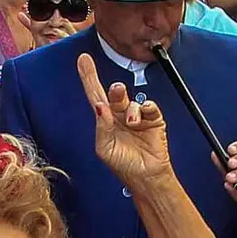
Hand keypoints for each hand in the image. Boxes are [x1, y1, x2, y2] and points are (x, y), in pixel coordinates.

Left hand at [78, 52, 172, 186]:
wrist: (145, 177)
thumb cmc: (122, 165)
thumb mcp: (105, 148)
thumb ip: (101, 127)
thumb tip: (99, 106)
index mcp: (105, 120)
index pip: (95, 94)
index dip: (89, 77)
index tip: (83, 60)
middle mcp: (120, 114)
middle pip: (114, 94)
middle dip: (115, 91)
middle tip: (116, 90)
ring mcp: (136, 116)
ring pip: (131, 101)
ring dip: (131, 110)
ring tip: (132, 123)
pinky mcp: (153, 119)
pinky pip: (149, 106)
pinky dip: (146, 108)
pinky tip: (143, 114)